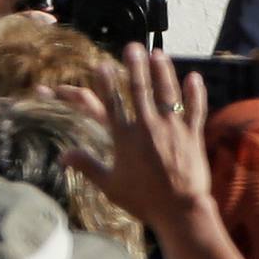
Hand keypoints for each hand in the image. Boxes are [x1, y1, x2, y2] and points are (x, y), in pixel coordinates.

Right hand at [63, 45, 210, 229]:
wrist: (179, 211)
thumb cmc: (142, 200)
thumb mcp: (110, 185)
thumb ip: (87, 165)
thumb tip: (62, 156)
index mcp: (126, 138)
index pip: (113, 103)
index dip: (106, 83)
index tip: (101, 65)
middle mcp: (148, 127)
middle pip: (140, 90)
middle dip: (136, 66)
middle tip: (133, 47)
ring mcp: (172, 129)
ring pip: (167, 93)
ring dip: (163, 71)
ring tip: (159, 54)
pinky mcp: (192, 135)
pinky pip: (195, 109)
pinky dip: (195, 93)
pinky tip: (194, 77)